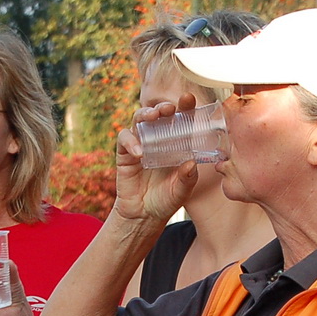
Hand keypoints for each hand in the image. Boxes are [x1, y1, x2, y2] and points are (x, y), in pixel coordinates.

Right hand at [113, 94, 200, 225]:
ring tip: (154, 116)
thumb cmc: (166, 199)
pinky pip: (125, 139)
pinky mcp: (125, 153)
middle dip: (164, 106)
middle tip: (170, 107)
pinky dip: (130, 141)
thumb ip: (187, 178)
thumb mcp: (182, 191)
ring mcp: (140, 144)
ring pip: (139, 119)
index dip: (185, 108)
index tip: (189, 99)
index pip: (181, 120)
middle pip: (159, 114)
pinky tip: (139, 152)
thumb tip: (191, 163)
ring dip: (146, 114)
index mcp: (176, 143)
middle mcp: (158, 139)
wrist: (145, 215)